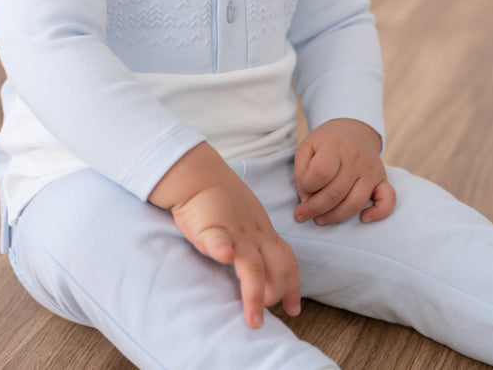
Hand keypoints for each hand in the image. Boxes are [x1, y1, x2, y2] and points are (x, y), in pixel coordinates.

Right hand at [149, 143, 300, 328]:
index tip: (294, 309)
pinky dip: (222, 249)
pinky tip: (224, 257)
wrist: (198, 174)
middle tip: (267, 315)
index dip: (293, 285)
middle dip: (277, 294)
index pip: (287, 260)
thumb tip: (263, 268)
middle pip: (277, 266)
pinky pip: (217, 239)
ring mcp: (233, 231)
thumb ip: (255, 241)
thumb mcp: (246, 219)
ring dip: (255, 294)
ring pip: (251, 264)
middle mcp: (254, 234)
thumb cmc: (219, 198)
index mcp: (263, 231)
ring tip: (253, 319)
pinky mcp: (209, 227)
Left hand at [293, 119, 395, 224]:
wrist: (353, 130)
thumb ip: (301, 172)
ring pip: (355, 203)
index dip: (306, 187)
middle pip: (336, 192)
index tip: (301, 190)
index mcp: (334, 146)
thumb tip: (307, 199)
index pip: (320, 172)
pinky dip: (378, 214)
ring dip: (335, 217)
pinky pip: (388, 201)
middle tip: (302, 214)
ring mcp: (371, 170)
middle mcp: (356, 158)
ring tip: (320, 219)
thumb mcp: (306, 148)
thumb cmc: (326, 143)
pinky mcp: (382, 180)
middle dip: (315, 209)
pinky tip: (364, 219)